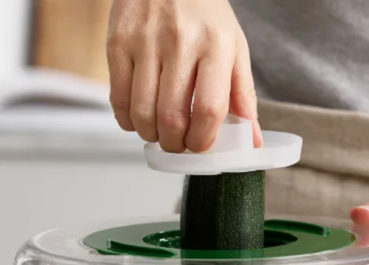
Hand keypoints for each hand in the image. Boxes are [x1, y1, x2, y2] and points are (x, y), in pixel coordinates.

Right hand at [107, 0, 261, 151]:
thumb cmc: (204, 14)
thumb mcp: (234, 48)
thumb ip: (243, 97)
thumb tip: (251, 141)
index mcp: (216, 46)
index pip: (209, 109)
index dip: (202, 139)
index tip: (199, 146)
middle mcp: (180, 42)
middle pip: (172, 118)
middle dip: (175, 144)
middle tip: (178, 144)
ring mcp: (145, 42)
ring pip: (143, 113)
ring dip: (151, 135)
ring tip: (159, 132)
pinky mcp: (118, 42)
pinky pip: (119, 98)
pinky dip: (128, 120)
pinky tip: (138, 118)